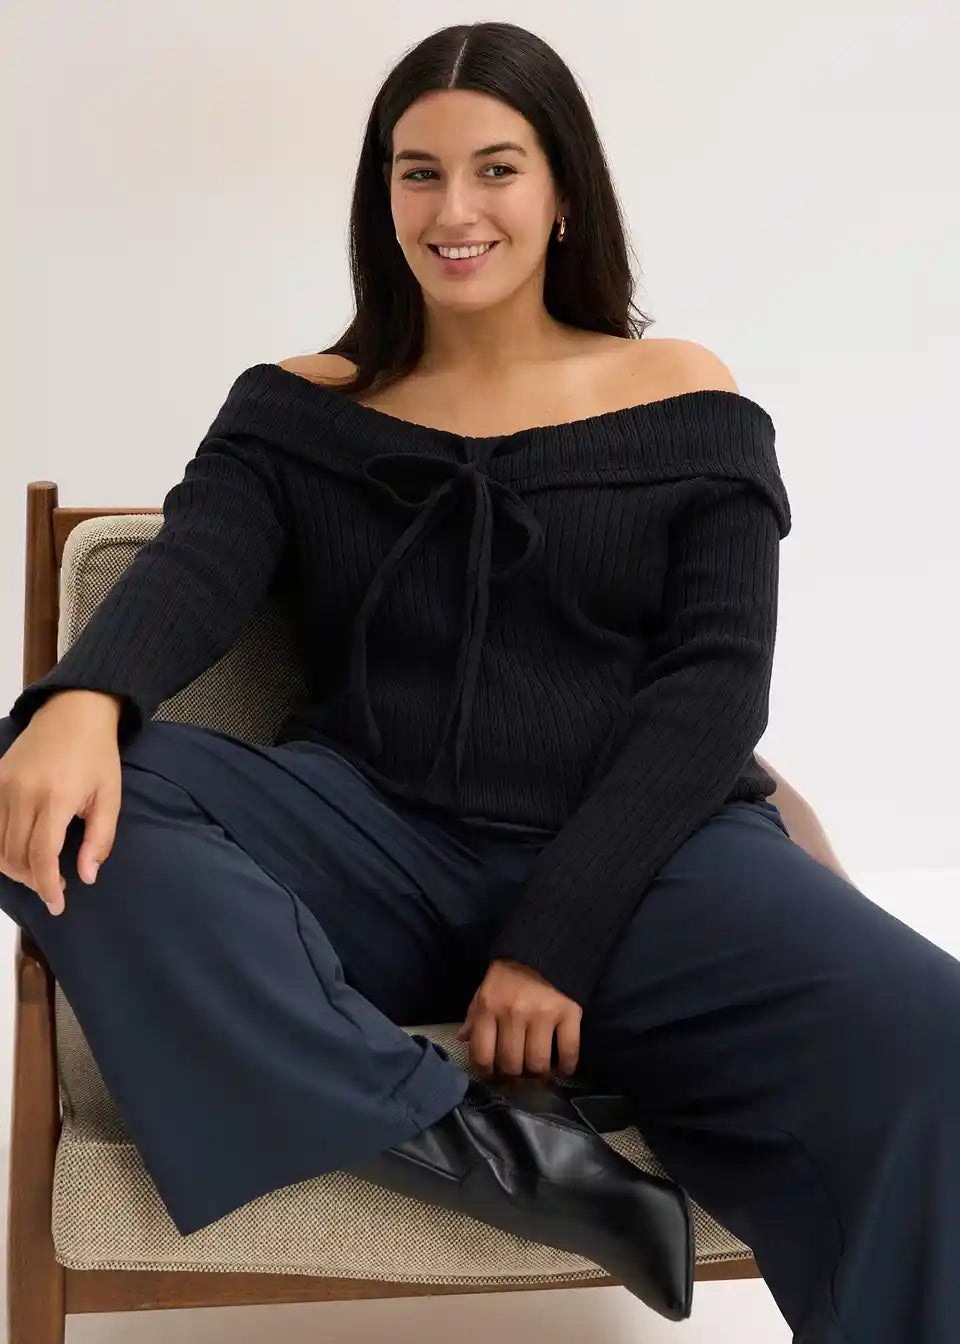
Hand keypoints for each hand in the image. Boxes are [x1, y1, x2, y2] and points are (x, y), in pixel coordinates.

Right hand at [0, 695, 122, 914]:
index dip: (46, 887)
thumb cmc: (97, 755)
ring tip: (38, 871)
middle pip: (15, 855)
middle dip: (33, 880)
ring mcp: (2, 785)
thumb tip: (86, 877)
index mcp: (56, 797)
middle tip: (53, 886)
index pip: (41, 855)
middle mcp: (23, 792)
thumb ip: (99, 839)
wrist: (73, 712)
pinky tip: (17, 852)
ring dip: (15, 867)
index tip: (57, 905)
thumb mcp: (111, 796)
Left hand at [454, 957, 581, 1079]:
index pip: (482, 1056)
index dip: (487, 1072)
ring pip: (537, 1065)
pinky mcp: (569, 1013)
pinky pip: (569, 1051)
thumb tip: (461, 1040)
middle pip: (511, 1065)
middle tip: (518, 1073)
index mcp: (489, 1007)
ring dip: (537, 1075)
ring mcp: (543, 1014)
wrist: (545, 944)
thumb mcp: (485, 990)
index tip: (493, 1073)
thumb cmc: (510, 972)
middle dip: (513, 1076)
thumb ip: (474, 1016)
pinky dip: (567, 1067)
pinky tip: (563, 1069)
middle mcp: (513, 1013)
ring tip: (538, 1071)